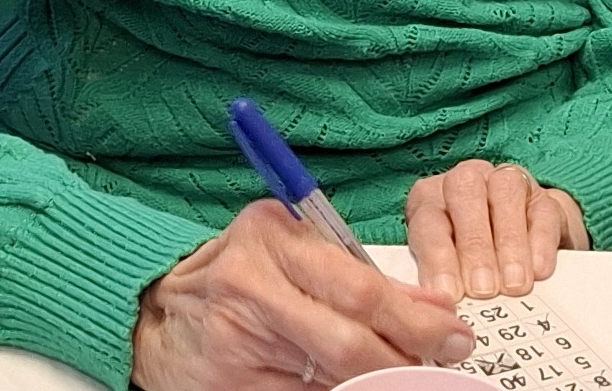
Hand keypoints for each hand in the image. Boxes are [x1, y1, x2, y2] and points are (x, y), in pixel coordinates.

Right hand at [130, 199, 469, 390]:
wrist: (155, 314)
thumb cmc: (239, 275)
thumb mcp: (293, 253)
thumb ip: (359, 276)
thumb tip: (437, 308)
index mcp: (271, 235)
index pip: (360, 286)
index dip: (416, 319)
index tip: (455, 334)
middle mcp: (249, 283)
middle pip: (347, 339)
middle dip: (405, 357)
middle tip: (442, 363)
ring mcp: (235, 339)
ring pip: (328, 376)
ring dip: (376, 381)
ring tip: (401, 374)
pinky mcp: (229, 383)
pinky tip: (355, 386)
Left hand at [402, 158, 588, 299]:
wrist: (522, 250)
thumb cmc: (469, 267)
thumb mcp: (447, 272)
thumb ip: (442, 282)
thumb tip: (443, 308)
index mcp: (430, 198)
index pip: (428, 219)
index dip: (437, 257)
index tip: (450, 294)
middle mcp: (466, 181)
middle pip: (464, 191)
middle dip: (474, 244)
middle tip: (482, 289)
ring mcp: (507, 182)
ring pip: (505, 190)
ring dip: (509, 241)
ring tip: (513, 285)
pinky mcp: (545, 197)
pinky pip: (545, 208)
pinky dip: (541, 240)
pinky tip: (538, 270)